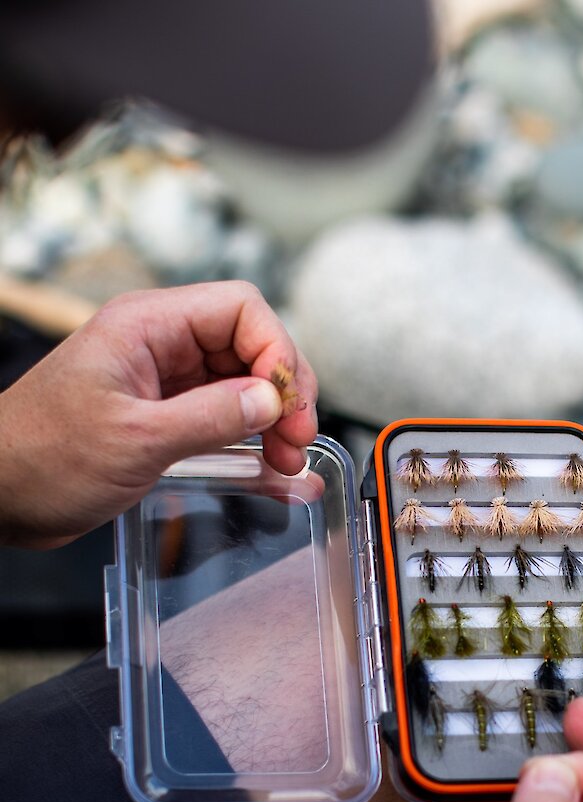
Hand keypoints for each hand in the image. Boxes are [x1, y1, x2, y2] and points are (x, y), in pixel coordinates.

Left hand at [0, 282, 317, 547]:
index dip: (277, 352)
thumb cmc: (42, 457)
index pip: (241, 309)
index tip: (288, 405)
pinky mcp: (166, 417)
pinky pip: (224, 417)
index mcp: (147, 325)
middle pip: (251, 345)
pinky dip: (253, 440)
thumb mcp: (136, 439)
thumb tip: (271, 401)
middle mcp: (161, 345)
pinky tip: (272, 469)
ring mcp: (165, 382)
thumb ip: (211, 417)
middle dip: (283, 390)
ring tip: (287, 461)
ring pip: (244, 384)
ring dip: (274, 419)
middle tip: (296, 440)